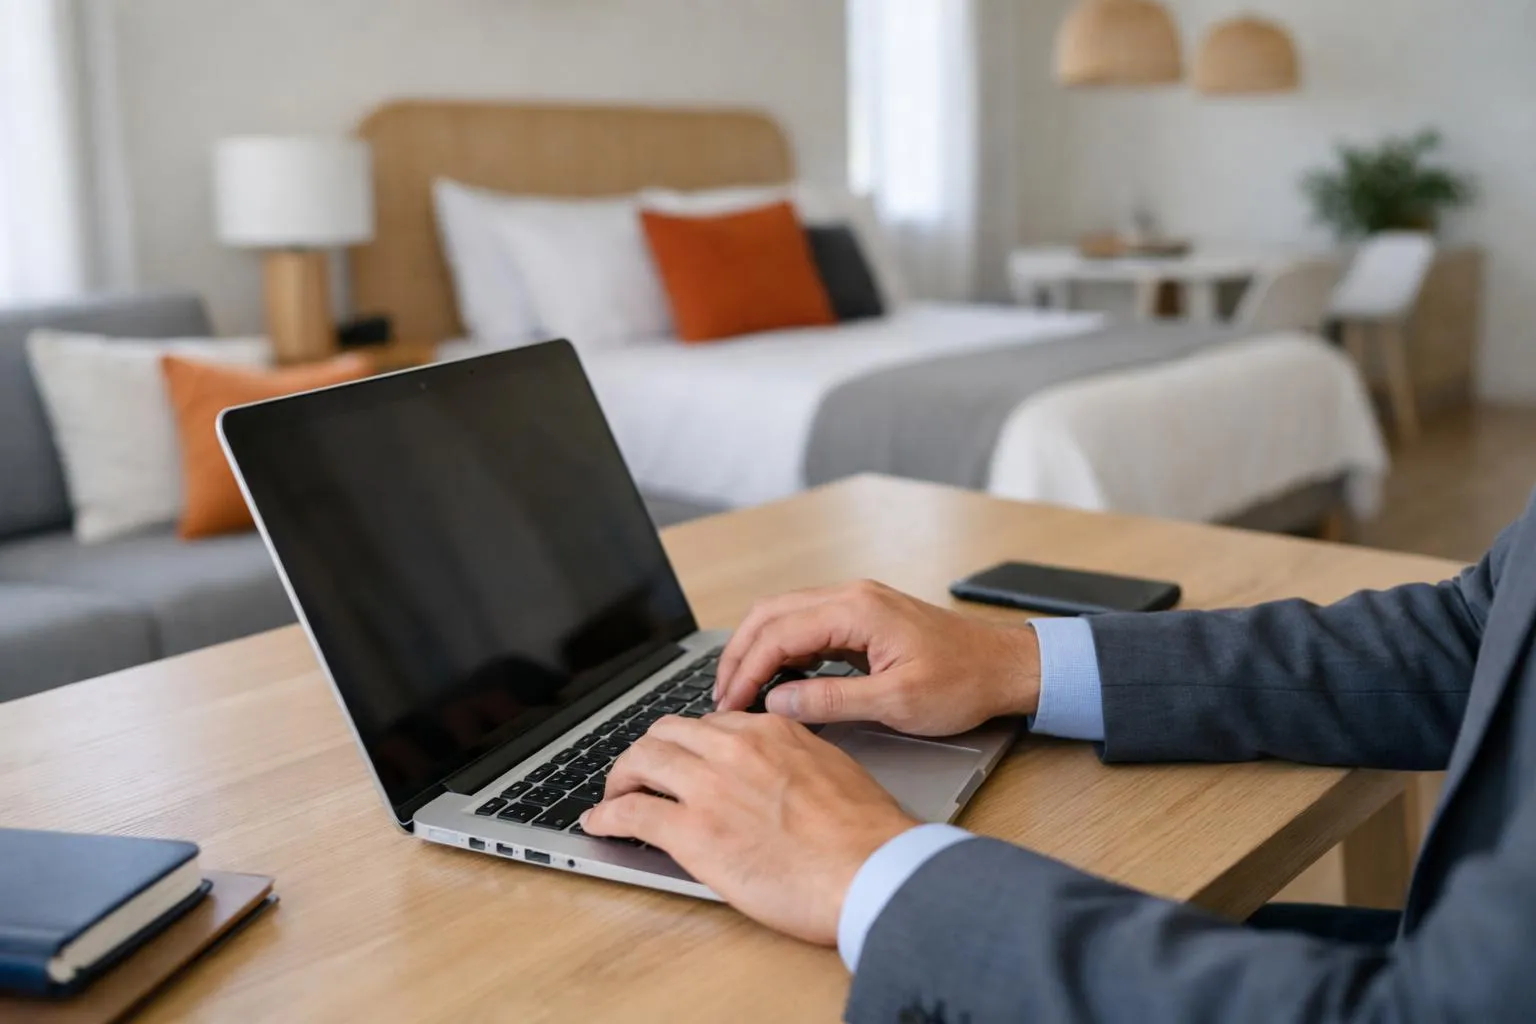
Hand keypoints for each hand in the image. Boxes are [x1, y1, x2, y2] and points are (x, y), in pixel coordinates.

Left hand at [580, 712, 916, 945]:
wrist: (872, 871)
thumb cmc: (865, 835)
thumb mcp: (831, 770)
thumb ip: (792, 761)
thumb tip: (773, 776)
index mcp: (770, 732)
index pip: (708, 723)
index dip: (687, 743)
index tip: (681, 759)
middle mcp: (734, 749)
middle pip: (666, 733)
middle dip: (646, 753)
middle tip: (639, 774)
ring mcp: (708, 788)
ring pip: (640, 761)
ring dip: (619, 779)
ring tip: (614, 796)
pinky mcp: (692, 832)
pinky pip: (630, 812)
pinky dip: (606, 815)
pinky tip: (599, 823)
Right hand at [714, 580, 1040, 735]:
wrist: (1007, 666)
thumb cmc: (964, 682)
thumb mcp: (897, 702)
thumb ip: (831, 701)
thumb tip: (778, 702)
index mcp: (856, 610)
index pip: (778, 633)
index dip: (746, 670)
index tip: (729, 705)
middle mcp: (851, 596)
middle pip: (769, 614)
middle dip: (739, 655)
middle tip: (721, 698)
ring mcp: (856, 603)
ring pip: (783, 615)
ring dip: (756, 649)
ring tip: (738, 690)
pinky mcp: (862, 618)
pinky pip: (805, 624)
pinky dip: (780, 648)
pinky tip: (774, 678)